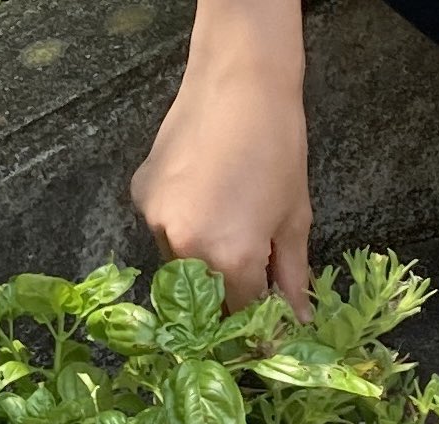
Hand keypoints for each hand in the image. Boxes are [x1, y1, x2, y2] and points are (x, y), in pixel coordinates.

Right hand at [131, 0, 311, 318]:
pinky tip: (203, 197)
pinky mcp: (141, 198)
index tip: (263, 326)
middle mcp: (187, 248)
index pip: (239, 315)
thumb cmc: (278, 145)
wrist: (240, 81)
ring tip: (225, 224)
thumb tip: (296, 320)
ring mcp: (157, 222)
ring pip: (179, 266)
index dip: (254, 324)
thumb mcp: (294, 217)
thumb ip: (290, 276)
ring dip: (202, 262)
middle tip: (247, 277)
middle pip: (204, 298)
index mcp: (231, 257)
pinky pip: (162, 230)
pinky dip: (182, 226)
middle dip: (227, 296)